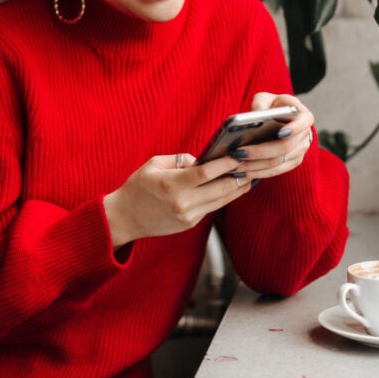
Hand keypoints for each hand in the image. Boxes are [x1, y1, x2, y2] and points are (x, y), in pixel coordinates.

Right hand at [103, 152, 251, 247]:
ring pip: (221, 201)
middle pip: (220, 189)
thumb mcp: (154, 164)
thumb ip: (181, 160)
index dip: (226, 163)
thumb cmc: (138, 186)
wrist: (125, 218)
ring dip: (238, 187)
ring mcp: (188, 216)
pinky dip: (225, 196)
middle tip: (253, 163)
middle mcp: (182, 203)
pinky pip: (212, 207)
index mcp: (171, 185)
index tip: (240, 153)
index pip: (206, 173)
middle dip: (239, 175)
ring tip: (251, 174)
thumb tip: (204, 159)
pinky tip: (233, 186)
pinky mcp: (190, 224)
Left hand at [229, 92, 315, 181]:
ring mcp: (300, 152)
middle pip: (285, 147)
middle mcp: (305, 136)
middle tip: (238, 152)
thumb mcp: (265, 98)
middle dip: (260, 151)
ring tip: (235, 165)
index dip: (294, 129)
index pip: (304, 122)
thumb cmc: (270, 106)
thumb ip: (261, 103)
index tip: (280, 133)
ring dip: (255, 166)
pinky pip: (275, 171)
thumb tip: (257, 115)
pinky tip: (242, 172)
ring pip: (278, 163)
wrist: (277, 118)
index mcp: (304, 116)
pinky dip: (258, 173)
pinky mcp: (292, 163)